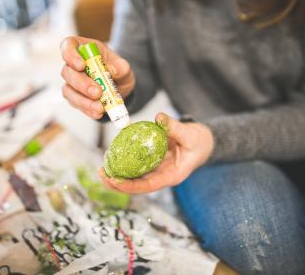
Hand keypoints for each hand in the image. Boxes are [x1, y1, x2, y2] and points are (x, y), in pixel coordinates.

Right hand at [60, 36, 135, 118]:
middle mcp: (73, 65)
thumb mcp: (124, 67)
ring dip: (83, 100)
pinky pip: (76, 104)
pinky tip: (98, 113)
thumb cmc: (118, 70)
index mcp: (83, 49)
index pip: (68, 45)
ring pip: (68, 90)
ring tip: (99, 107)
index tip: (81, 65)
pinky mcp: (74, 97)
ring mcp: (71, 82)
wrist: (120, 86)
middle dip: (81, 84)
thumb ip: (121, 66)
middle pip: (67, 72)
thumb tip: (112, 70)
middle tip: (97, 92)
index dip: (70, 55)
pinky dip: (87, 109)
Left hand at [98, 113, 213, 193]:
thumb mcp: (190, 135)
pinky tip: (112, 156)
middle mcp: (162, 177)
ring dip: (117, 175)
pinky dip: (123, 162)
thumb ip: (175, 127)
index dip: (130, 185)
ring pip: (134, 178)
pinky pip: (135, 166)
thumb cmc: (199, 141)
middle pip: (137, 186)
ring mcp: (156, 171)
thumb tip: (159, 117)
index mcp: (172, 176)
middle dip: (117, 184)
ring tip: (101, 168)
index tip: (115, 180)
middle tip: (101, 173)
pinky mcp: (152, 163)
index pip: (148, 186)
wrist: (203, 142)